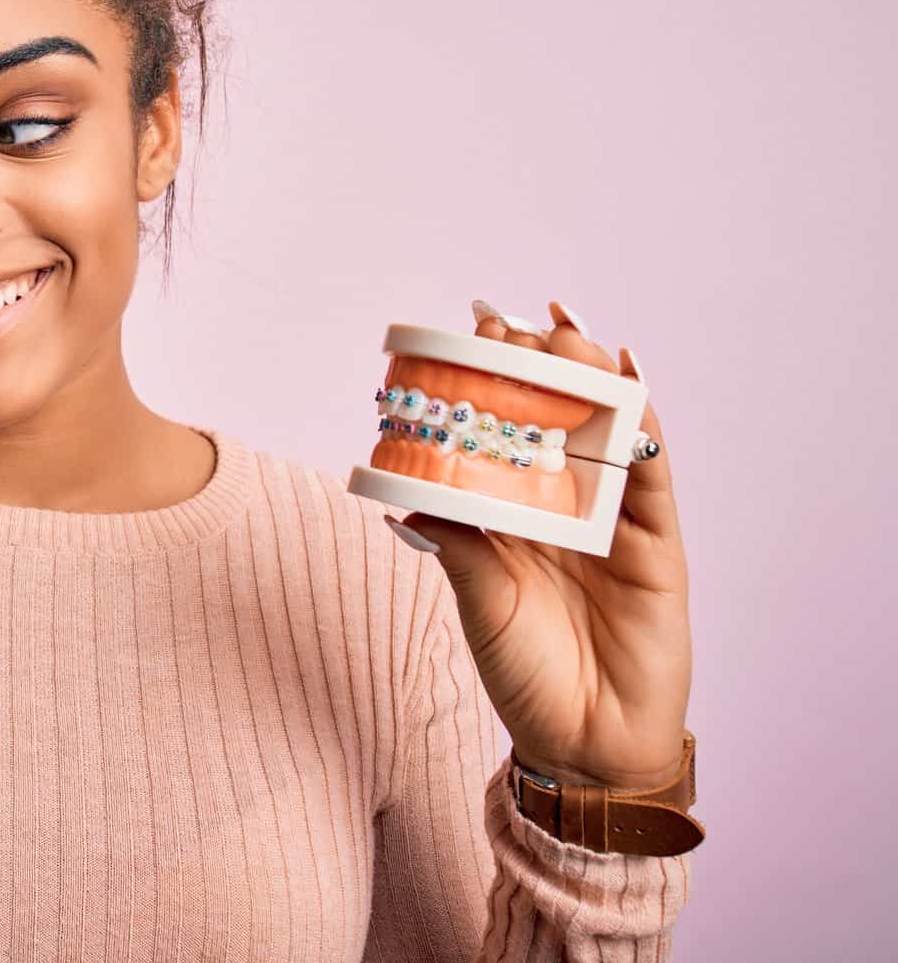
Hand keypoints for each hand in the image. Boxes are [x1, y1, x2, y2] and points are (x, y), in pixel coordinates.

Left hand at [391, 299, 689, 791]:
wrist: (581, 744)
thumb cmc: (524, 673)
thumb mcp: (479, 600)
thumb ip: (458, 542)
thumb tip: (409, 489)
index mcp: (516, 512)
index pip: (505, 428)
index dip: (492, 379)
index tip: (467, 330)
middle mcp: (566, 505)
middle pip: (556, 416)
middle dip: (536, 364)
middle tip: (508, 323)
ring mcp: (614, 520)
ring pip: (606, 431)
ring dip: (588, 379)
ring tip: (563, 336)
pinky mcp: (656, 544)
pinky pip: (654, 475)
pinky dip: (646, 427)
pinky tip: (631, 382)